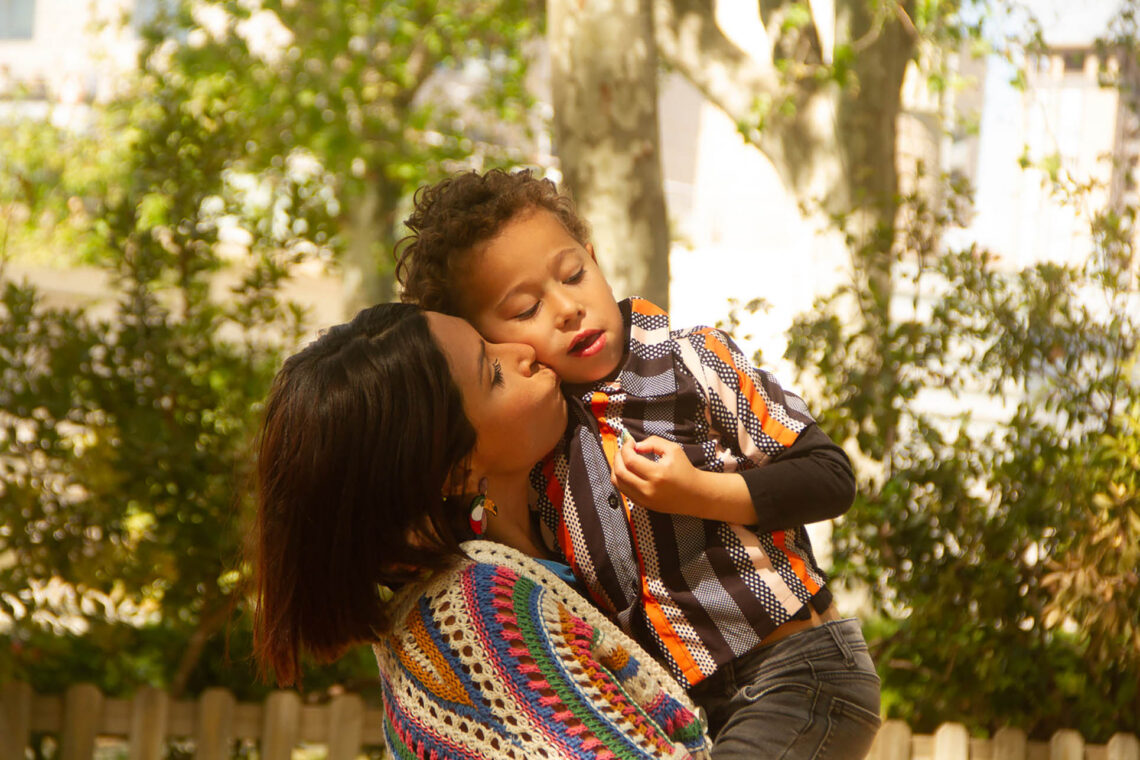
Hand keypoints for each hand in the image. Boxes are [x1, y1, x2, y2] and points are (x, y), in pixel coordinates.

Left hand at [612, 433, 755, 521]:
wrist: (694, 494)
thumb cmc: (684, 470)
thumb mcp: (673, 450)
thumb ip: (653, 442)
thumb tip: (635, 446)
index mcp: (657, 474)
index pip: (630, 460)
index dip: (625, 448)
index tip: (629, 441)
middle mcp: (648, 489)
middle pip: (620, 472)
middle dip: (617, 457)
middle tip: (623, 449)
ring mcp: (644, 499)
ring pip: (618, 483)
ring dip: (616, 468)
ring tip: (623, 458)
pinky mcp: (643, 505)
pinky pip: (624, 491)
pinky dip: (621, 479)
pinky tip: (628, 470)